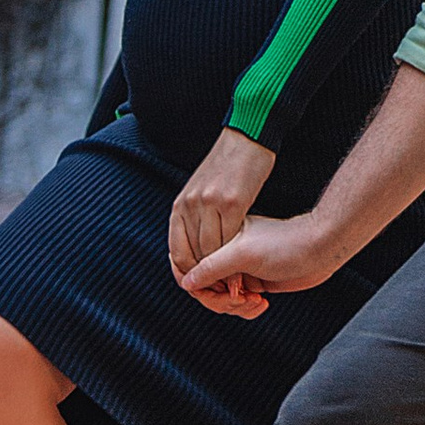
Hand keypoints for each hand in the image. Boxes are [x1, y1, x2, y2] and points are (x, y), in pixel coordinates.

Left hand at [168, 129, 277, 278]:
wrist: (247, 137)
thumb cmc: (228, 167)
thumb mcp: (202, 191)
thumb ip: (196, 217)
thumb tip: (198, 246)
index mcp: (180, 205)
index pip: (177, 251)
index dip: (190, 273)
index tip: (207, 284)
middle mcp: (190, 205)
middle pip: (194, 254)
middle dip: (208, 275)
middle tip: (225, 287)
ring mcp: (208, 203)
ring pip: (211, 249)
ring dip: (223, 268)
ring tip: (236, 278)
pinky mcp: (231, 201)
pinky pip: (230, 237)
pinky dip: (236, 253)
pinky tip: (245, 259)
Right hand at [176, 208, 353, 317]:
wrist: (320, 248)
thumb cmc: (285, 244)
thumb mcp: (243, 254)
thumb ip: (213, 267)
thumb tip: (186, 282)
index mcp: (220, 241)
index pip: (193, 268)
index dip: (198, 285)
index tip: (213, 293)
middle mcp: (228, 255)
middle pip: (206, 288)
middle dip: (221, 300)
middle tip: (241, 300)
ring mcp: (241, 270)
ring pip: (223, 299)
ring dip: (236, 307)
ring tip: (256, 302)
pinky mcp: (255, 282)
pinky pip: (239, 304)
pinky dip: (246, 309)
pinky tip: (262, 304)